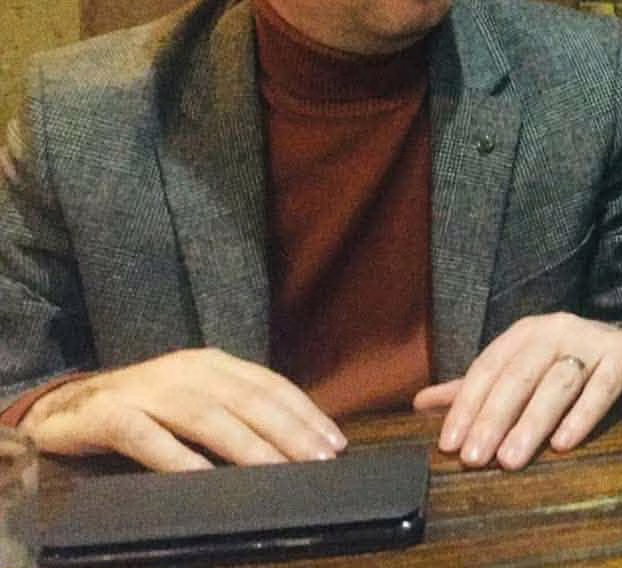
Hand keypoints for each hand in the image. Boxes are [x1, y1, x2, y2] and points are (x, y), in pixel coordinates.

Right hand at [19, 348, 345, 471]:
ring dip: (247, 446)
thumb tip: (292, 445)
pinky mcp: (110, 415)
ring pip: (207, 417)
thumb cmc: (142, 409)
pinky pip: (147, 438)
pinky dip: (176, 458)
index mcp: (213, 364)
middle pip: (247, 400)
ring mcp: (148, 391)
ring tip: (278, 470)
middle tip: (319, 461)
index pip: (269, 386)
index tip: (335, 443)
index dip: (304, 413)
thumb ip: (235, 413)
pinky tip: (202, 479)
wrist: (64, 406)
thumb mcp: (195, 402)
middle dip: (288, 431)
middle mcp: (186, 370)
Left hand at [413, 313, 621, 470]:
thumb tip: (420, 404)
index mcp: (526, 333)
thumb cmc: (569, 363)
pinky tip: (564, 444)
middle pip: (519, 375)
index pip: (488, 368)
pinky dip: (582, 415)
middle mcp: (557, 330)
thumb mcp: (522, 369)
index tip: (449, 444)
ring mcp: (593, 341)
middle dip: (494, 418)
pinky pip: (602, 387)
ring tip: (511, 460)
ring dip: (532, 422)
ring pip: (558, 382)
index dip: (466, 405)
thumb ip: (477, 388)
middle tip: (475, 458)